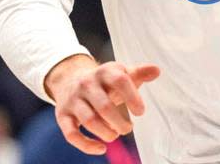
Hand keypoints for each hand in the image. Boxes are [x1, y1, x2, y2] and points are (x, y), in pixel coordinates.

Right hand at [44, 54, 160, 153]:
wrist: (70, 79)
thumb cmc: (103, 81)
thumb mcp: (120, 73)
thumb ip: (139, 73)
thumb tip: (157, 70)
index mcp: (104, 72)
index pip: (120, 81)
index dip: (132, 97)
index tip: (140, 112)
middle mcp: (86, 84)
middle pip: (104, 106)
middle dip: (119, 121)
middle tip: (128, 128)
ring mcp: (73, 100)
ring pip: (89, 120)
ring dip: (106, 132)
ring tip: (115, 134)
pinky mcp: (62, 115)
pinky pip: (71, 134)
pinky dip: (86, 145)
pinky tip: (101, 149)